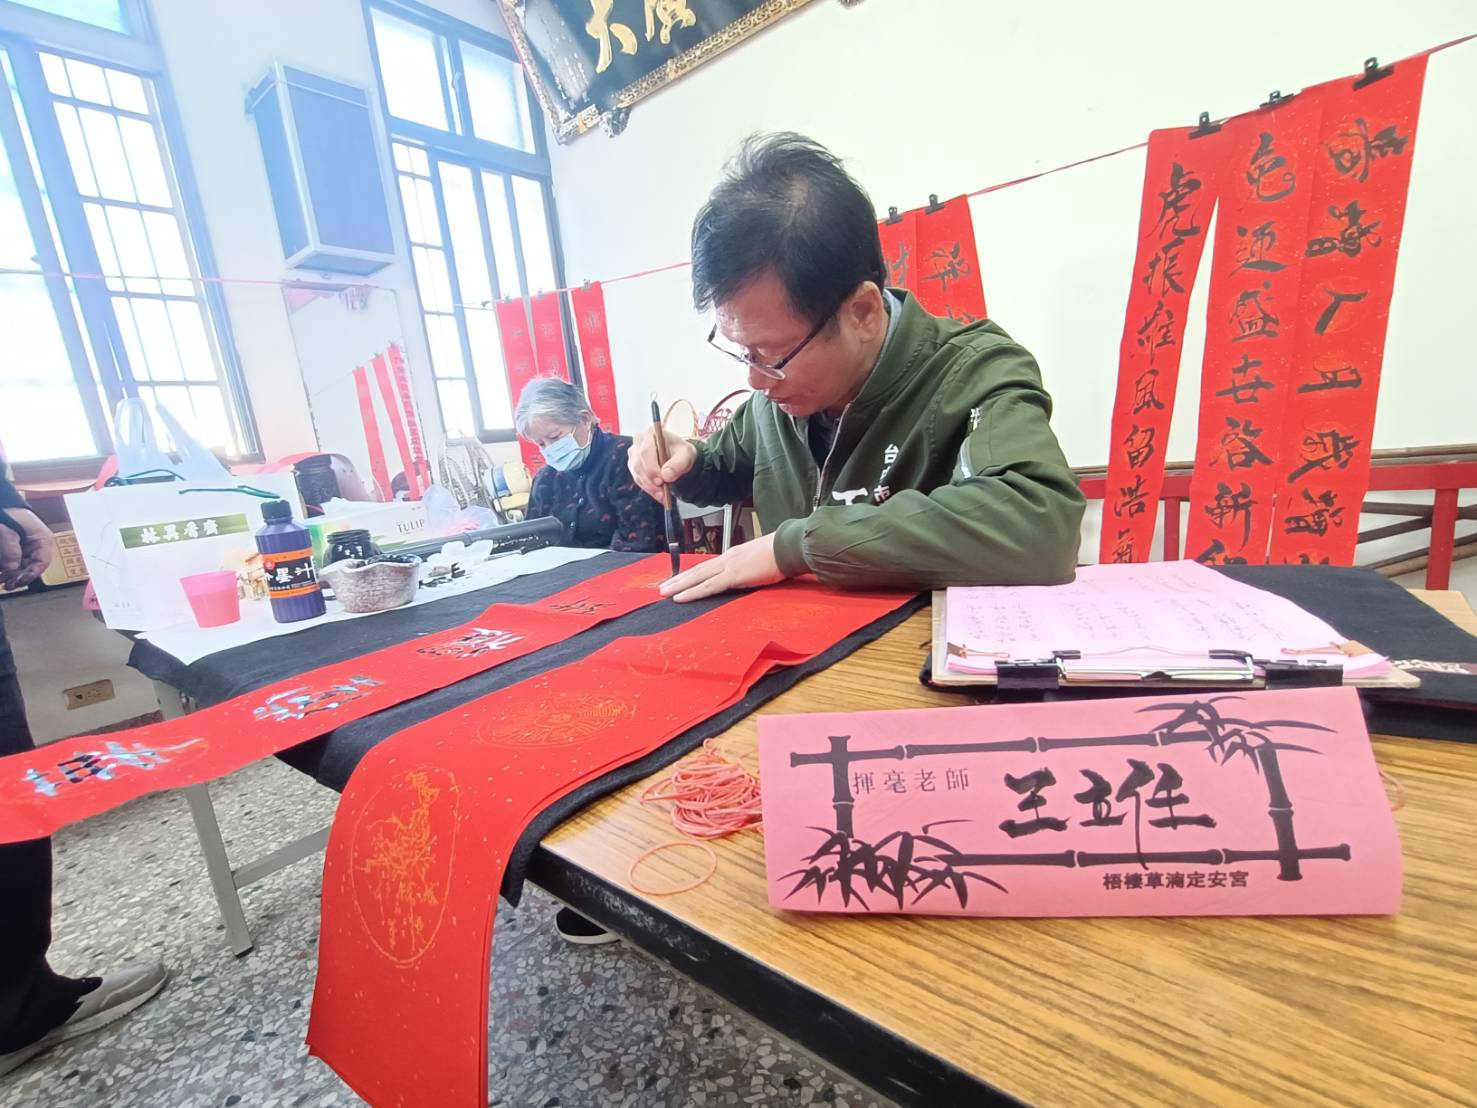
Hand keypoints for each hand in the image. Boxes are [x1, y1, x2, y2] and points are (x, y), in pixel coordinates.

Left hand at [0, 508, 54, 589]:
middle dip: (18, 576)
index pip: (42, 562)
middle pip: (31, 567)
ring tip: (2, 580)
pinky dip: (7, 568)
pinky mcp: (17, 548)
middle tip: (7, 585)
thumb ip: (11, 551)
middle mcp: (38, 546)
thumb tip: (12, 569)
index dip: (30, 574)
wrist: (1, 504)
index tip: (18, 582)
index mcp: (43, 540)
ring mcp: (27, 547)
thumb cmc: (8, 513)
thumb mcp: (8, 533)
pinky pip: (15, 561)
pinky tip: (2, 573)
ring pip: (22, 566)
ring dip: (11, 574)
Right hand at [628, 425, 696, 502]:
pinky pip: (638, 479)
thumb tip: (666, 476)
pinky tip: (659, 495)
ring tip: (663, 496)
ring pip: (637, 473)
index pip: (645, 451)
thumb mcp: (686, 455)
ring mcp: (634, 454)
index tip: (661, 481)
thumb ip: (678, 464)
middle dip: (651, 480)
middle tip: (663, 492)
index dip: (651, 468)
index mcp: (651, 433)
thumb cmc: (681, 452)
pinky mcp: (633, 465)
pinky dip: (648, 489)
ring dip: (650, 487)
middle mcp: (639, 441)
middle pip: (638, 464)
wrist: (679, 457)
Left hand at [660, 533, 785, 601]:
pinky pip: (708, 586)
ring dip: (679, 586)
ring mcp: (728, 567)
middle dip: (678, 580)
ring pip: (697, 577)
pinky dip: (692, 592)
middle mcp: (726, 559)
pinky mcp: (733, 576)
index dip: (691, 574)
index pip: (707, 566)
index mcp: (733, 556)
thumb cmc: (780, 554)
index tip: (678, 580)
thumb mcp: (759, 560)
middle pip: (697, 571)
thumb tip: (746, 575)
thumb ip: (749, 567)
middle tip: (661, 588)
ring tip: (663, 592)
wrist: (788, 547)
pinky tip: (680, 597)